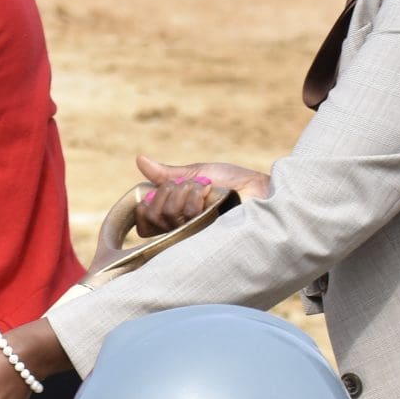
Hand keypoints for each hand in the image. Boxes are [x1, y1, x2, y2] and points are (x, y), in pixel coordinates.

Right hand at [132, 153, 268, 234]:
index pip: (143, 218)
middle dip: (171, 192)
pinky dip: (195, 199)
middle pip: (152, 215)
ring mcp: (190, 236)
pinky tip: (211, 198)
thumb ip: (167, 174)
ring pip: (167, 215)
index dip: (152, 201)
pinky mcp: (202, 239)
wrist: (260, 189)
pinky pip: (183, 219)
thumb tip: (139, 159)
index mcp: (172, 217)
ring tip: (208, 192)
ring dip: (187, 194)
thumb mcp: (196, 173)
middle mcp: (178, 231)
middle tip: (196, 187)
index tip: (173, 188)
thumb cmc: (233, 183)